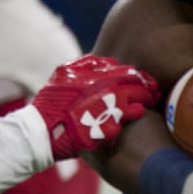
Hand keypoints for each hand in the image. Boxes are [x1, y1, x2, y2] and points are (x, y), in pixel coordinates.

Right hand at [30, 55, 161, 160]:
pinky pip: (125, 127)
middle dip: (148, 92)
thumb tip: (110, 61)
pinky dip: (126, 125)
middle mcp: (106, 92)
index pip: (131, 73)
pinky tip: (128, 125)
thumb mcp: (64, 74)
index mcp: (98, 77)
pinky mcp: (107, 132)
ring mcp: (108, 112)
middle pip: (139, 89)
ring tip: (143, 109)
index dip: (141, 78)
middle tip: (153, 95)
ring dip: (141, 107)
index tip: (146, 82)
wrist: (39, 132)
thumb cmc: (51, 102)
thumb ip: (87, 64)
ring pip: (137, 108)